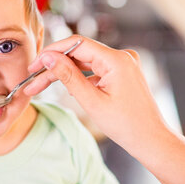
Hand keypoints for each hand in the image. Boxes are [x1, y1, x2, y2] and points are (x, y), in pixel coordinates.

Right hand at [25, 36, 167, 159]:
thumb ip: (69, 77)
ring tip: (41, 86)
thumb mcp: (92, 102)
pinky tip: (67, 90)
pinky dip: (80, 79)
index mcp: (117, 60)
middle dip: (54, 67)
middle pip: (79, 55)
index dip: (52, 52)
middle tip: (33, 80)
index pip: (77, 44)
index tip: (35, 64)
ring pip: (85, 64)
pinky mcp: (122, 74)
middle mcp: (122, 57)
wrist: (151, 140)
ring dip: (64, 74)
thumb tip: (49, 58)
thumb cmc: (128, 125)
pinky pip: (95, 71)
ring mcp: (123, 65)